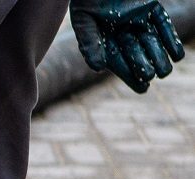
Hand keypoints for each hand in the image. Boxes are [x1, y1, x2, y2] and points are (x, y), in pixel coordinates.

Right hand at [70, 0, 184, 92]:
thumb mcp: (84, 21)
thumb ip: (90, 44)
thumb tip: (99, 68)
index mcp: (105, 40)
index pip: (119, 62)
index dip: (130, 76)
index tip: (143, 87)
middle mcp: (123, 33)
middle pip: (136, 54)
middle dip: (144, 65)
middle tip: (151, 74)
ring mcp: (138, 20)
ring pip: (152, 42)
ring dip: (159, 56)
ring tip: (165, 71)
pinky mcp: (150, 8)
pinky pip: (163, 25)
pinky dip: (171, 39)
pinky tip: (177, 54)